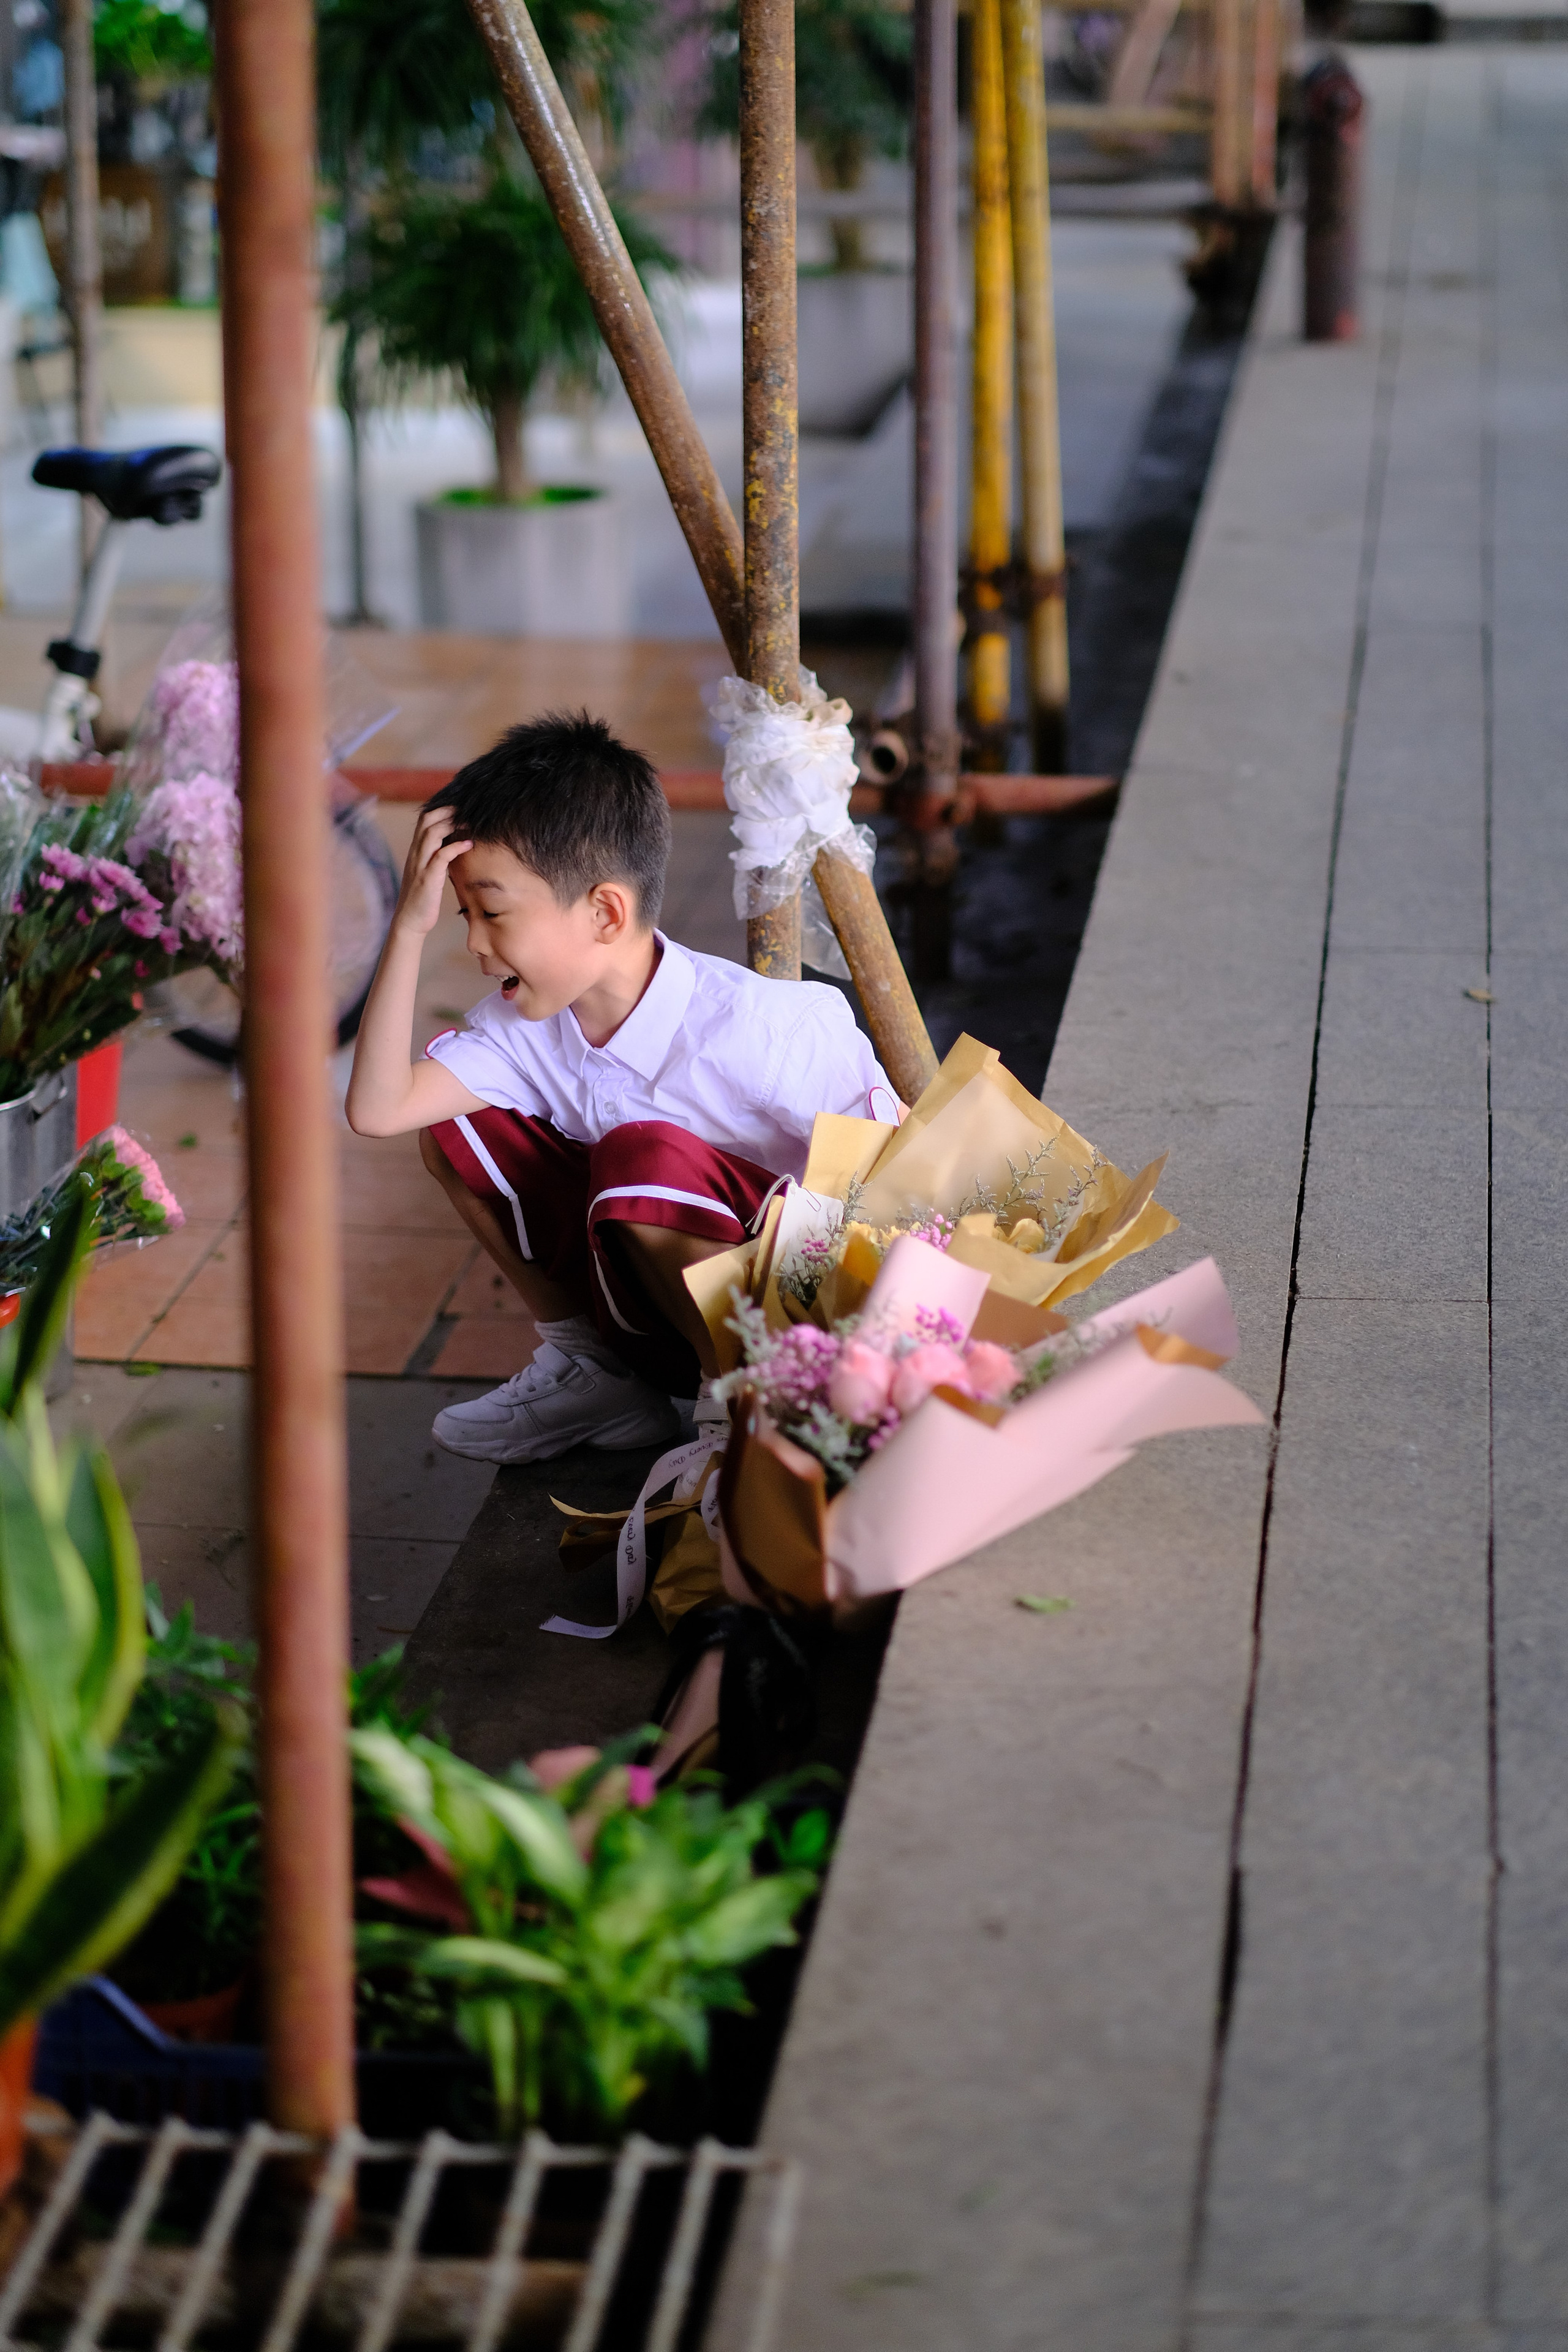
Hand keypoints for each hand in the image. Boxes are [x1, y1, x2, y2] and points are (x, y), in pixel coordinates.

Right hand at [394, 804, 471, 939]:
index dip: (442, 808)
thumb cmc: (423, 898)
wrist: (409, 921)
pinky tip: (469, 844)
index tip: (461, 805)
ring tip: (470, 822)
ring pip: (431, 833)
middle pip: (427, 819)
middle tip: (467, 808)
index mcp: (417, 850)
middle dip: (447, 810)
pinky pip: (441, 856)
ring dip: (452, 824)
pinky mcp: (427, 878)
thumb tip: (455, 845)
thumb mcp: (430, 872)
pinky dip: (456, 847)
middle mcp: (416, 853)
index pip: (425, 819)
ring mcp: (420, 865)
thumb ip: (438, 857)